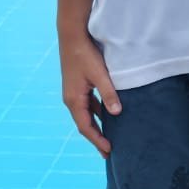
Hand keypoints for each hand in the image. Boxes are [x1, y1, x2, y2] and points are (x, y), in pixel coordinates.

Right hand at [60, 33, 119, 157]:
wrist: (72, 36)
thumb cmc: (85, 54)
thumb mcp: (99, 74)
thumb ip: (108, 93)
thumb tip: (117, 113)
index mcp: (74, 100)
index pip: (86, 127)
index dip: (97, 140)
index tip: (108, 151)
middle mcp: (71, 99)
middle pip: (85, 124)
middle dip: (97, 138)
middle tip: (109, 152)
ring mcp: (73, 93)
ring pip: (86, 115)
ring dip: (97, 126)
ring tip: (109, 136)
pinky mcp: (77, 86)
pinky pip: (88, 105)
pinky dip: (97, 113)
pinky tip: (108, 114)